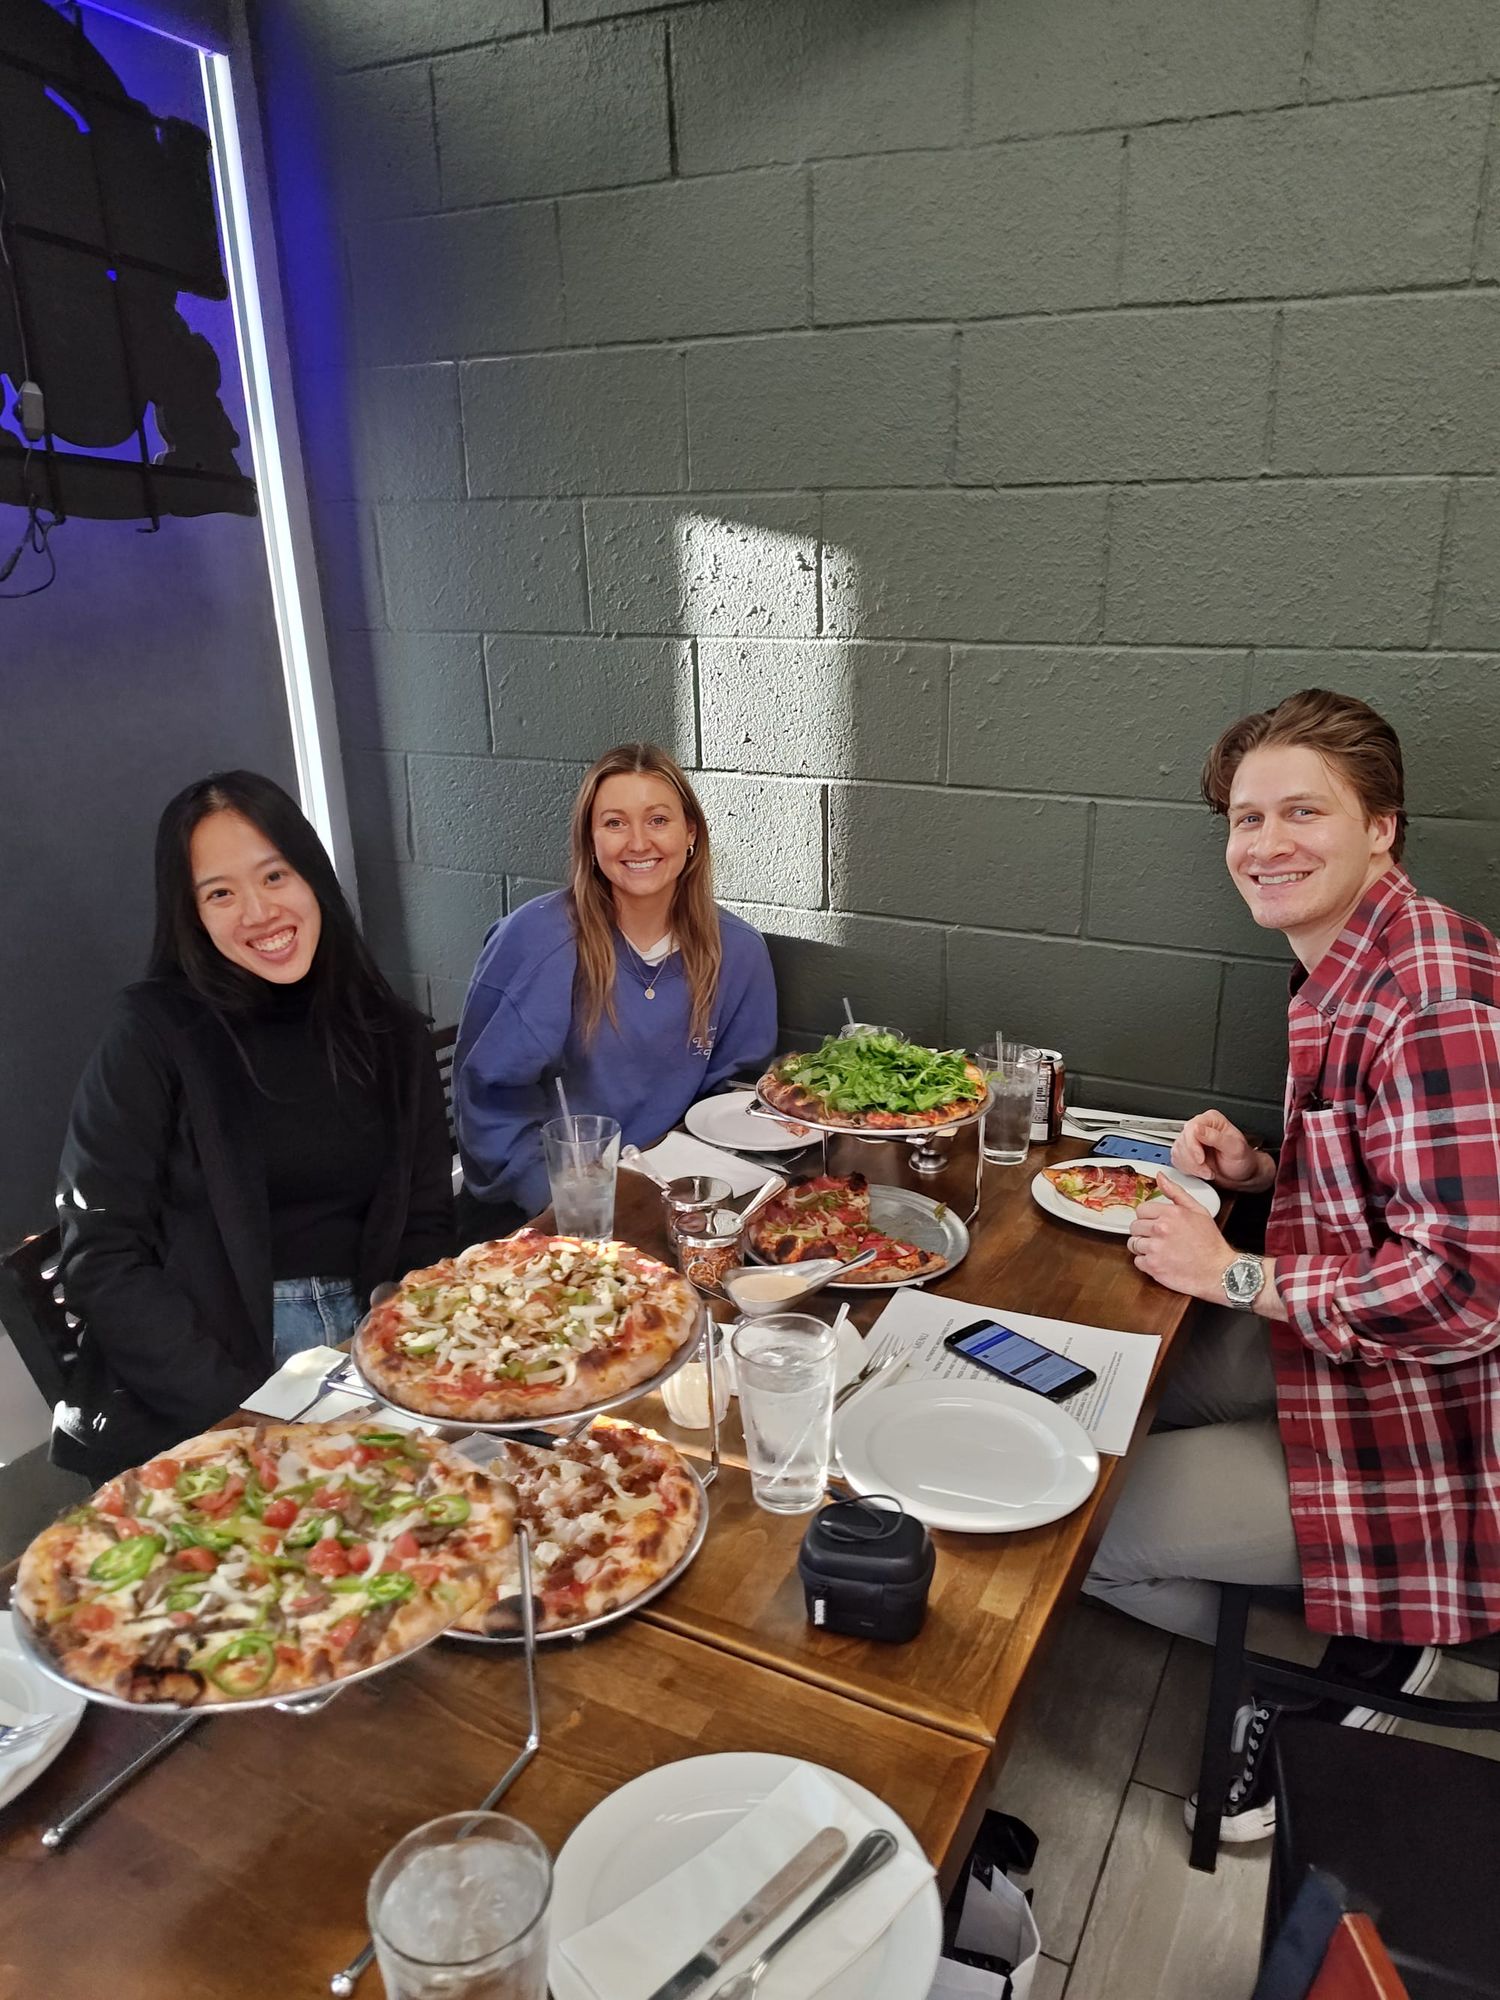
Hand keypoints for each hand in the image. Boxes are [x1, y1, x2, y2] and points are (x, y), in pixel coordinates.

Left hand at [1128, 1173, 1236, 1300]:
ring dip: (1144, 1248)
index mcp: (1170, 1213)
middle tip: (1158, 1238)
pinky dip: (1146, 1263)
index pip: (1140, 1210)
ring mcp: (1155, 1249)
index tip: (1156, 1224)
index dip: (1148, 1217)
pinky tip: (1161, 1261)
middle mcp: (1160, 1229)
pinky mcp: (1153, 1267)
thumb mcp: (1198, 1211)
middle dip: (1144, 1232)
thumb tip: (1160, 1177)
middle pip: (1134, 1227)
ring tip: (1160, 1250)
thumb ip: (1176, 1192)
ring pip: (1134, 1244)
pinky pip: (1137, 1261)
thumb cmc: (1210, 1243)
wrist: (1218, 1271)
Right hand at [1172, 1110, 1272, 1190]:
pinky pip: (1177, 1160)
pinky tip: (1201, 1171)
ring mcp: (1191, 1140)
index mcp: (1211, 1120)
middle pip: (1183, 1141)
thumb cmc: (1242, 1159)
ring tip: (1207, 1171)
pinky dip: (1188, 1169)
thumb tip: (1198, 1128)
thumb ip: (1216, 1137)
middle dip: (1194, 1160)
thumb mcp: (1235, 1148)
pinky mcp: (1186, 1152)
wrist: (1242, 1174)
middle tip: (1207, 1169)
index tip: (1201, 1159)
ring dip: (1192, 1167)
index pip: (1191, 1128)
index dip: (1193, 1146)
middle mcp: (1199, 1127)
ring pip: (1178, 1152)